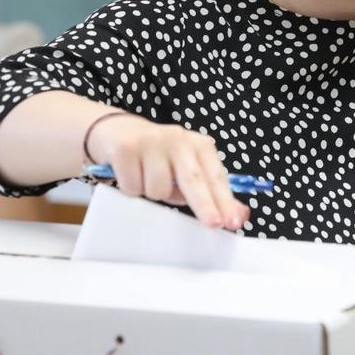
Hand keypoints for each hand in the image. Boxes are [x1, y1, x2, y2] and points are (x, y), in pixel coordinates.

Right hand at [89, 114, 250, 230]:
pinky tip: (131, 174)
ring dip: (153, 193)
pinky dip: (131, 189)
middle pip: (193, 179)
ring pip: (159, 190)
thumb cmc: (157, 157)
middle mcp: (177, 138)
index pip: (216, 176)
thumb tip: (239, 215)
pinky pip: (133, 187)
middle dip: (205, 204)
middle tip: (213, 223)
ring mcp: (151, 141)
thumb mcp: (187, 170)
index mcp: (198, 145)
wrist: (115, 131)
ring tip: (147, 179)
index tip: (234, 220)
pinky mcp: (126, 148)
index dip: (225, 201)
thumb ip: (211, 192)